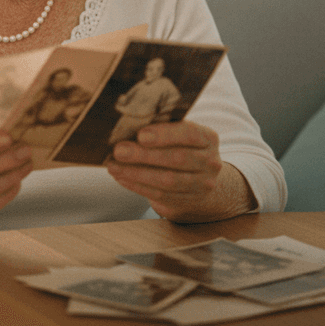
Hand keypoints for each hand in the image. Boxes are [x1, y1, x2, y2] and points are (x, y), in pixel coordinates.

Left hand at [105, 121, 253, 222]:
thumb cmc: (182, 147)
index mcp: (208, 138)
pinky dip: (137, 185)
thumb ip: (163, 128)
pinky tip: (121, 177)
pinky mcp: (188, 201)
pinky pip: (160, 194)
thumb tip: (128, 124)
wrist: (201, 178)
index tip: (141, 134)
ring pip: (167, 180)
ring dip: (136, 173)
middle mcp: (210, 162)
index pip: (189, 134)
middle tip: (119, 150)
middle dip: (144, 155)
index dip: (165, 134)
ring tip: (114, 166)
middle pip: (176, 159)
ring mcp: (202, 185)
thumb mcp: (180, 134)